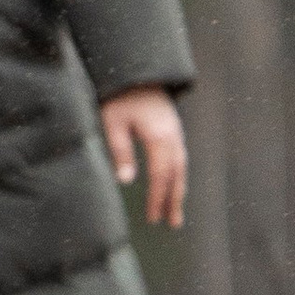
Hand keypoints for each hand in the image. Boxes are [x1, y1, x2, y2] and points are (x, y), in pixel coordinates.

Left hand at [100, 86, 186, 228]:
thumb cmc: (120, 97)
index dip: (157, 199)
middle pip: (176, 175)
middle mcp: (173, 137)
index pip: (160, 176)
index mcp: (158, 138)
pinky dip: (178, 176)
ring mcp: (176, 133)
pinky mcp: (174, 129)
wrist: (137, 70)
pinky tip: (173, 185)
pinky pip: (180, 158)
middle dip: (173, 201)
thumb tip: (126, 181)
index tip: (153, 219)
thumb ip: (120, 151)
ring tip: (176, 212)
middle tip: (172, 224)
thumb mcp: (113, 122)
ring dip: (179, 191)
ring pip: (181, 168)